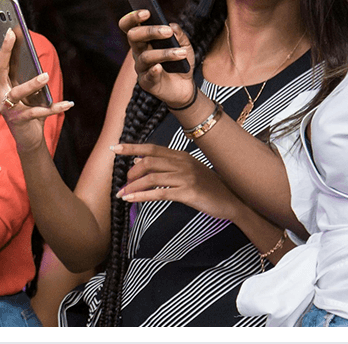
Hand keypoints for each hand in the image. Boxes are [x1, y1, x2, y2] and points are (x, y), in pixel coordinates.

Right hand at [0, 29, 73, 152]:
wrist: (28, 139)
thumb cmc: (28, 108)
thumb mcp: (27, 87)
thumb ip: (26, 71)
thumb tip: (31, 50)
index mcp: (1, 82)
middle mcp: (0, 93)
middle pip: (0, 68)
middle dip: (5, 50)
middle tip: (12, 33)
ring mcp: (8, 108)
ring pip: (17, 92)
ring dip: (31, 84)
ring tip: (45, 75)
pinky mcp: (20, 121)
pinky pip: (38, 113)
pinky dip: (54, 108)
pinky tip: (69, 103)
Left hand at [112, 143, 244, 221]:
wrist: (233, 201)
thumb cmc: (209, 187)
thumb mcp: (189, 171)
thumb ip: (167, 165)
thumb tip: (140, 160)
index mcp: (181, 155)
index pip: (152, 148)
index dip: (132, 148)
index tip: (114, 148)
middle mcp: (182, 163)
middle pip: (148, 161)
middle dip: (131, 172)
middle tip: (123, 183)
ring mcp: (185, 177)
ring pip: (151, 177)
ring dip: (132, 186)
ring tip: (121, 194)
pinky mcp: (188, 193)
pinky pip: (159, 193)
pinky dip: (141, 195)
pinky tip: (130, 199)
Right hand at [117, 10, 196, 108]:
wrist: (185, 86)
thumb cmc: (180, 63)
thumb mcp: (184, 45)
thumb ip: (179, 35)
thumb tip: (172, 26)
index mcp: (144, 39)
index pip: (130, 25)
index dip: (133, 17)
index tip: (147, 12)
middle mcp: (138, 52)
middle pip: (133, 36)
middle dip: (150, 31)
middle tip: (167, 32)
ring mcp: (141, 67)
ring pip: (145, 56)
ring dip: (164, 53)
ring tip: (181, 53)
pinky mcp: (146, 82)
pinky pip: (147, 76)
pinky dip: (154, 71)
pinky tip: (160, 67)